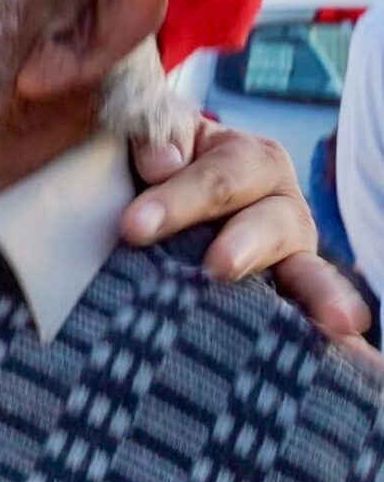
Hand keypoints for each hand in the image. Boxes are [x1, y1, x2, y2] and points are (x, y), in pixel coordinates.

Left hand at [126, 121, 373, 346]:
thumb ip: (151, 136)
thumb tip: (163, 162)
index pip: (221, 176)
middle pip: (273, 222)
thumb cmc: (145, 167)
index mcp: (245, 158)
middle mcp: (276, 204)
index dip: (180, 199)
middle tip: (218, 267)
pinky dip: (324, 323)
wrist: (139, 205)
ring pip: (308, 268)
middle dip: (245, 243)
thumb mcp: (145, 141)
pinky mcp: (282, 293)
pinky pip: (308, 308)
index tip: (134, 227)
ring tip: (339, 319)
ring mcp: (285, 254)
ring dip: (318, 292)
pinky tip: (347, 344)